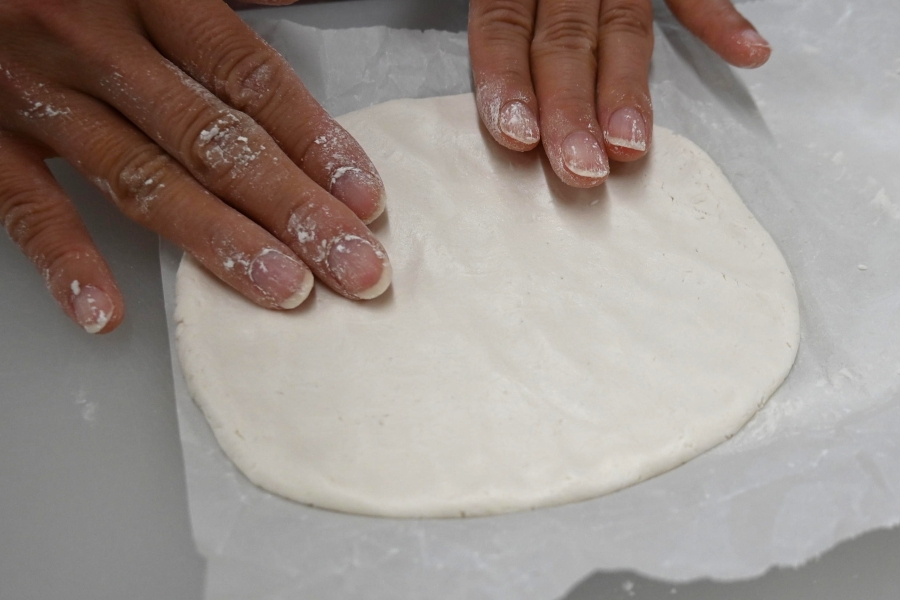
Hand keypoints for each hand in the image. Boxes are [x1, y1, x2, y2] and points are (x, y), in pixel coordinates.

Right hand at [0, 0, 390, 334]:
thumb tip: (297, 9)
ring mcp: (38, 95)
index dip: (314, 142)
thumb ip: (222, 0)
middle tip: (354, 268)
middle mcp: (98, 46)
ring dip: (220, 244)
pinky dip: (66, 262)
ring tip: (285, 290)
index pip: (250, 79)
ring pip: (142, 181)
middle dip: (293, 212)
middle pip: (215, 143)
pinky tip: (109, 312)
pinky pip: (28, 207)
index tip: (364, 199)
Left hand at [469, 0, 770, 186]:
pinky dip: (718, 18)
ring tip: (631, 143)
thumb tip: (496, 95)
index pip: (502, 25)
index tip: (520, 135)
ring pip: (623, 26)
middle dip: (571, 107)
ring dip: (627, 88)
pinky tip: (747, 53)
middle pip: (565, 39)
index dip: (508, 79)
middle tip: (580, 166)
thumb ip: (501, 18)